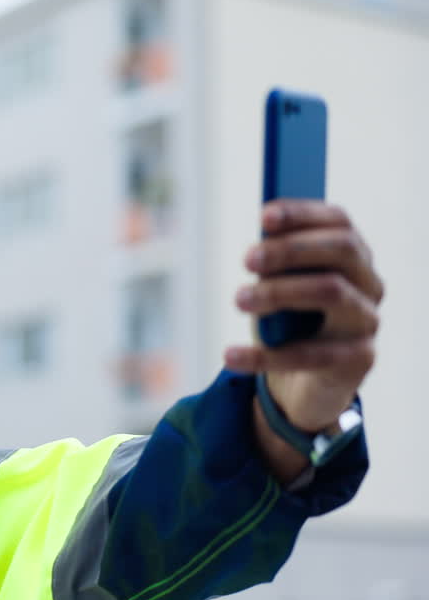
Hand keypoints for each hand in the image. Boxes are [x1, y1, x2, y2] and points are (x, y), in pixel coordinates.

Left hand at [224, 200, 382, 438]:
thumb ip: (274, 266)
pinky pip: (312, 354)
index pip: (338, 221)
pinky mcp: (359, 359)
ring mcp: (367, 321)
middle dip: (291, 249)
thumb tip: (257, 250)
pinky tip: (230, 355)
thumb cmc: (287, 323)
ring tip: (239, 299)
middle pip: (342, 250)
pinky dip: (264, 354)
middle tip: (247, 260)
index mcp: (351, 256)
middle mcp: (368, 283)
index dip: (303, 213)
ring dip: (279, 291)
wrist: (301, 385)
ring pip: (332, 292)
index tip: (263, 216)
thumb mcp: (277, 288)